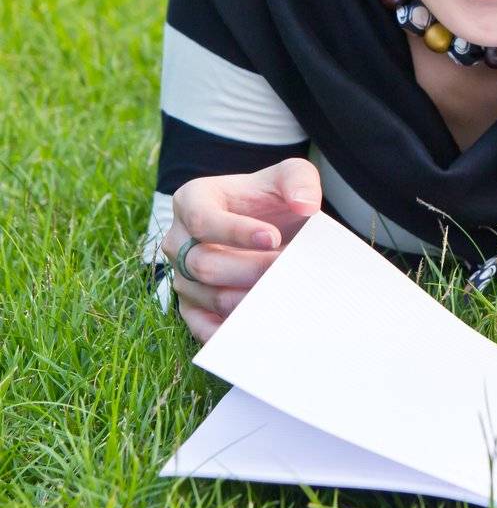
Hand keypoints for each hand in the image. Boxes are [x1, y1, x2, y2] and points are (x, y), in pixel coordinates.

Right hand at [160, 157, 322, 342]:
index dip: (237, 232)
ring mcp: (183, 276)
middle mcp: (178, 240)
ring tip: (285, 295)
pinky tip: (260, 328)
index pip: (203, 221)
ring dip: (250, 300)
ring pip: (210, 297)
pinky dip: (230, 331)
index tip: (274, 238)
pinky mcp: (192, 306)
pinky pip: (201, 326)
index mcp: (192, 201)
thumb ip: (299, 180)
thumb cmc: (272, 199)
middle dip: (251, 270)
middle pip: (204, 265)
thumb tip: (306, 204)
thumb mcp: (290, 176)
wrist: (270, 225)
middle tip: (289, 270)